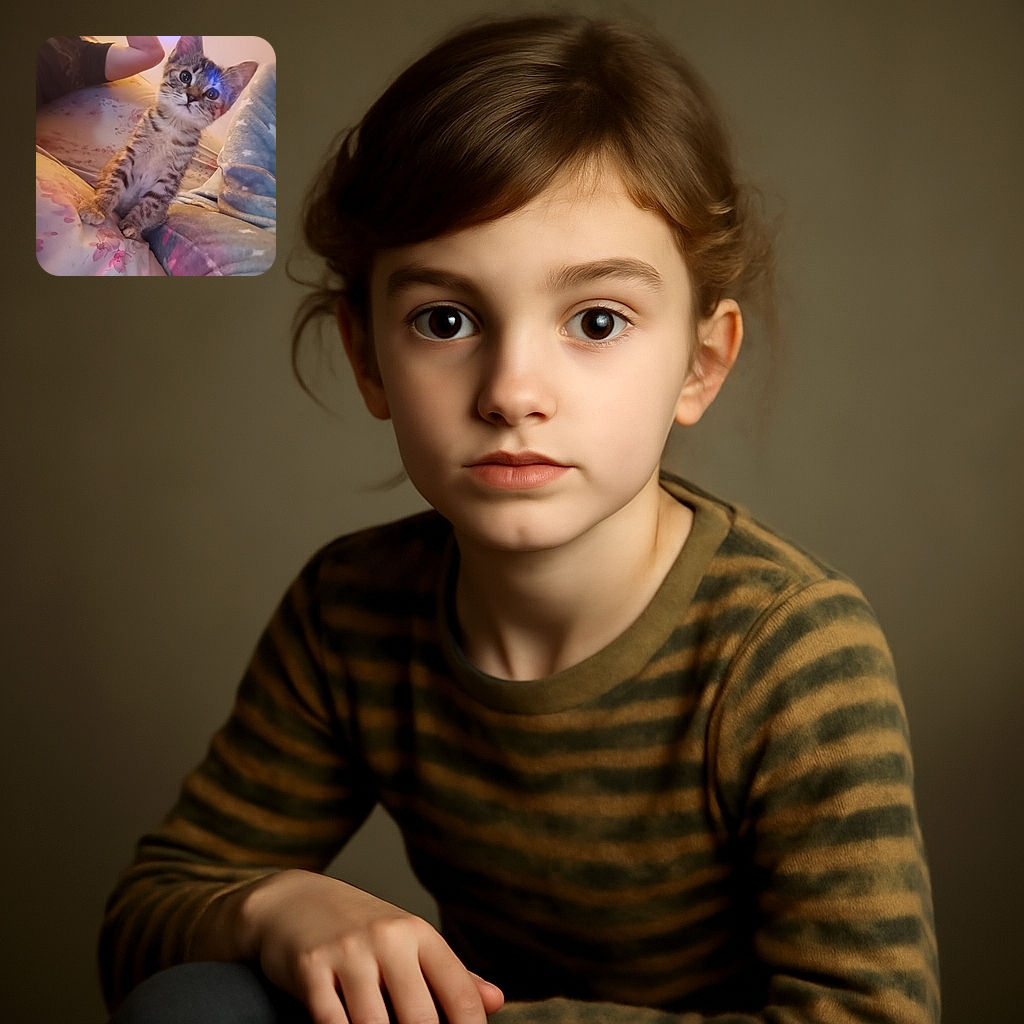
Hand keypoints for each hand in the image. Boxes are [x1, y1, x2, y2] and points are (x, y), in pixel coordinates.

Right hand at [239, 870, 503, 1023]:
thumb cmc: (360, 929)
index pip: (459, 993)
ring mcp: (348, 952)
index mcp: (418, 933)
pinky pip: (331, 1023)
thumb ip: (449, 974)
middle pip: (419, 1018)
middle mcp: (388, 938)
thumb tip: (497, 1001)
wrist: (292, 900)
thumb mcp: (407, 941)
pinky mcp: (310, 968)